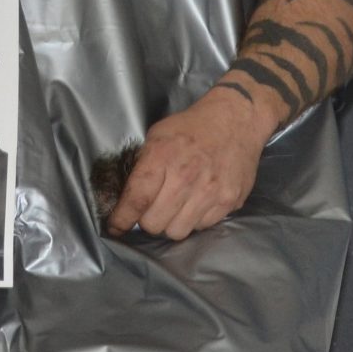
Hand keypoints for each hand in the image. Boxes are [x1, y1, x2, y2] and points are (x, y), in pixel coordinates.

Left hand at [105, 89, 272, 239]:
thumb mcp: (157, 135)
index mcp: (163, 157)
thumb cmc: (193, 126)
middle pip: (154, 224)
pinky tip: (196, 202)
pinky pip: (201, 227)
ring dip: (171, 223)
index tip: (116, 226)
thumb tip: (127, 195)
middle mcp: (186, 178)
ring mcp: (210, 192)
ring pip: (177, 232)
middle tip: (152, 208)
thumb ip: (143, 165)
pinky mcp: (228, 201)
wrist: (236, 120)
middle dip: (147, 219)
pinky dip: (194, 220)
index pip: (136, 199)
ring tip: (175, 206)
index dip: (122, 218)